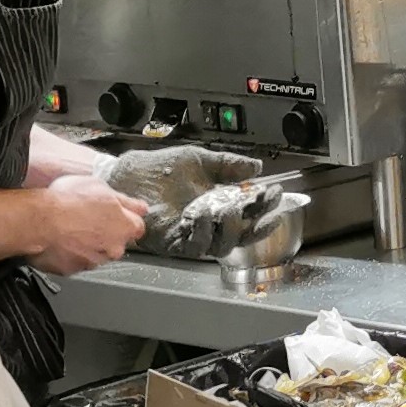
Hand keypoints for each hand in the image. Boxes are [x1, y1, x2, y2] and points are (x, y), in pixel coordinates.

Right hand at [34, 174, 147, 273]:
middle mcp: (113, 249)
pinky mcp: (71, 270)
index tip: (116, 214)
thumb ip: (124, 201)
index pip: (137, 227)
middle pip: (116, 242)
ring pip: (95, 252)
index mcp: (125, 227)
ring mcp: (92, 262)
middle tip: (87, 218)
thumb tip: (140, 207)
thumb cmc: (68, 201)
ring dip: (87, 243)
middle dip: (105, 233)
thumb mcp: (100, 187)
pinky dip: (69, 252)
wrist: (39, 221)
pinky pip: (74, 261)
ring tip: (70, 228)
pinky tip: (59, 239)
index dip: (125, 218)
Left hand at [101, 145, 265, 237]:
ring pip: (222, 246)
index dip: (265, 208)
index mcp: (218, 204)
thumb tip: (256, 167)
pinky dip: (202, 233)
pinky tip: (202, 214)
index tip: (275, 195)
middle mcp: (208, 222)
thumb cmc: (160, 168)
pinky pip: (194, 246)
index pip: (249, 213)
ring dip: (230, 229)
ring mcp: (191, 233)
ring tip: (228, 209)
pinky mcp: (173, 242)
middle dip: (254, 222)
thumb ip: (228, 164)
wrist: (130, 174)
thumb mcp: (200, 160)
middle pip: (241, 235)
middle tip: (255, 205)